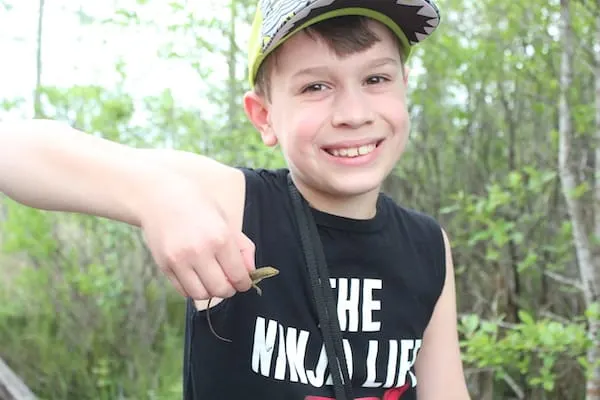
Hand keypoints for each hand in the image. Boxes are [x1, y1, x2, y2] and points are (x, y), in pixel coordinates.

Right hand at [138, 179, 254, 299]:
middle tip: (229, 281)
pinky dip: (193, 289)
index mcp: (220, 238)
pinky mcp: (164, 266)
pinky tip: (196, 276)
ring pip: (201, 295)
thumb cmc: (197, 204)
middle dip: (229, 289)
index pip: (238, 275)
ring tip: (212, 280)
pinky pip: (183, 290)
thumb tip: (251, 272)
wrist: (159, 196)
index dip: (244, 283)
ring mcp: (179, 260)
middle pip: (221, 289)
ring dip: (210, 292)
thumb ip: (242, 247)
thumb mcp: (225, 220)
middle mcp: (200, 251)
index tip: (244, 281)